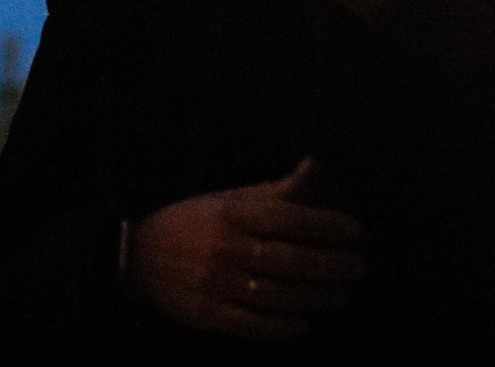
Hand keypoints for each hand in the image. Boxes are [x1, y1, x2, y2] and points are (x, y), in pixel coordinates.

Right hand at [125, 158, 364, 340]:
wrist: (136, 254)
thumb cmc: (193, 222)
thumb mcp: (228, 198)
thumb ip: (274, 190)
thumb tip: (314, 167)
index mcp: (232, 214)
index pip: (289, 219)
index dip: (326, 225)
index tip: (355, 232)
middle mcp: (225, 247)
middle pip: (289, 260)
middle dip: (330, 265)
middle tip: (357, 267)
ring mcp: (215, 283)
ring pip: (276, 295)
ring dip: (314, 297)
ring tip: (339, 294)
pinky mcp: (206, 314)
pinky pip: (251, 325)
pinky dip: (281, 327)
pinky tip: (303, 323)